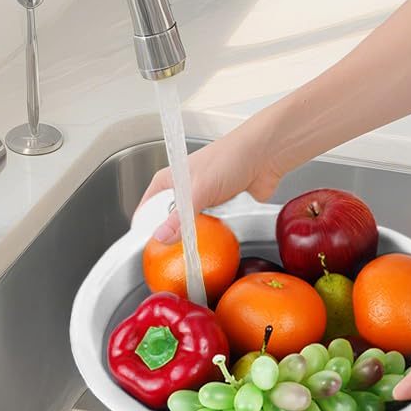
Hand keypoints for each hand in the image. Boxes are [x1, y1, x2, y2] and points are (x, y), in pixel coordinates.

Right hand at [136, 115, 287, 241]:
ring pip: (189, 226)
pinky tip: (212, 239)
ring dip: (193, 235)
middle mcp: (182, 189)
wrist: (265, 157)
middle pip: (167, 222)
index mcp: (168, 180)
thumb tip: (162, 237)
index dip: (145, 229)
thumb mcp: (198, 189)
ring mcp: (201, 199)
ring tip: (192, 247)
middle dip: (171, 237)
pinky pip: (209, 228)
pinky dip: (211, 234)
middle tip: (172, 253)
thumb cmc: (230, 157)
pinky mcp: (219, 208)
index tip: (148, 248)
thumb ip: (179, 217)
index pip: (147, 210)